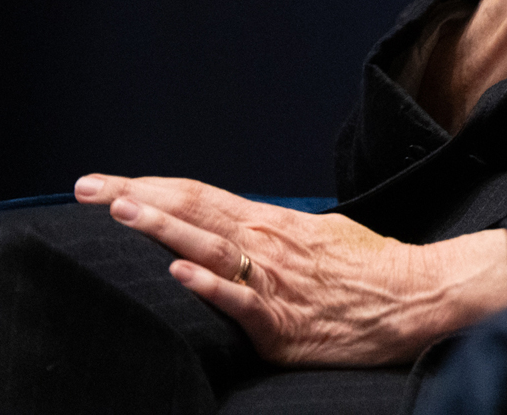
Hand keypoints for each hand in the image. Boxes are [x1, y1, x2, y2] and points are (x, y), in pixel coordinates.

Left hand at [74, 173, 506, 364]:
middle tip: (87, 187)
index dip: (149, 187)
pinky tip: (179, 274)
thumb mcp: (319, 236)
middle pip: (193, 212)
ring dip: (163, 228)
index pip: (199, 196)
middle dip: (136, 198)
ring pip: (210, 246)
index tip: (104, 182)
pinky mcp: (282, 324)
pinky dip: (209, 285)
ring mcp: (274, 282)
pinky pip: (241, 302)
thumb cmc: (372, 270)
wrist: (418, 296)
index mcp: (272, 223)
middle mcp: (267, 244)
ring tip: (122, 212)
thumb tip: (234, 231)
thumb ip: (273, 235)